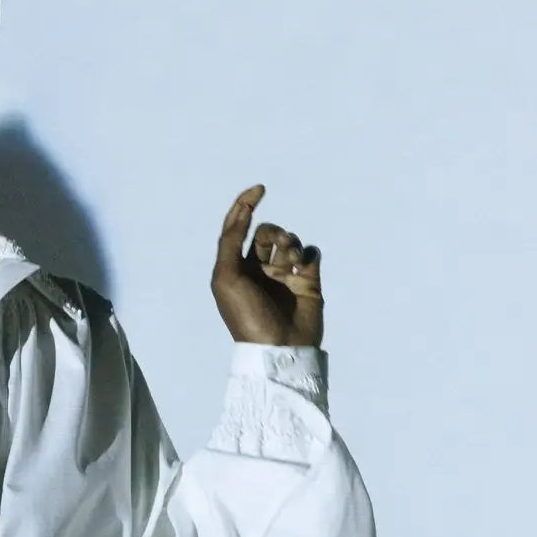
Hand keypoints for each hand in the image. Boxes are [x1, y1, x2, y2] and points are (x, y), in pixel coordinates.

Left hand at [211, 185, 323, 348]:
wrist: (279, 347)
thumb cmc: (247, 316)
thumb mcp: (226, 278)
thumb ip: (230, 242)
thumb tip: (243, 212)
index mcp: (236, 269)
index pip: (238, 228)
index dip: (245, 205)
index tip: (259, 189)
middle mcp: (259, 270)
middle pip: (266, 232)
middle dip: (272, 232)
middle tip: (277, 246)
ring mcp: (284, 275)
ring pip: (289, 240)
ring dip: (290, 244)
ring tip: (291, 262)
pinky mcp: (307, 281)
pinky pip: (310, 253)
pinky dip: (307, 254)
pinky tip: (302, 268)